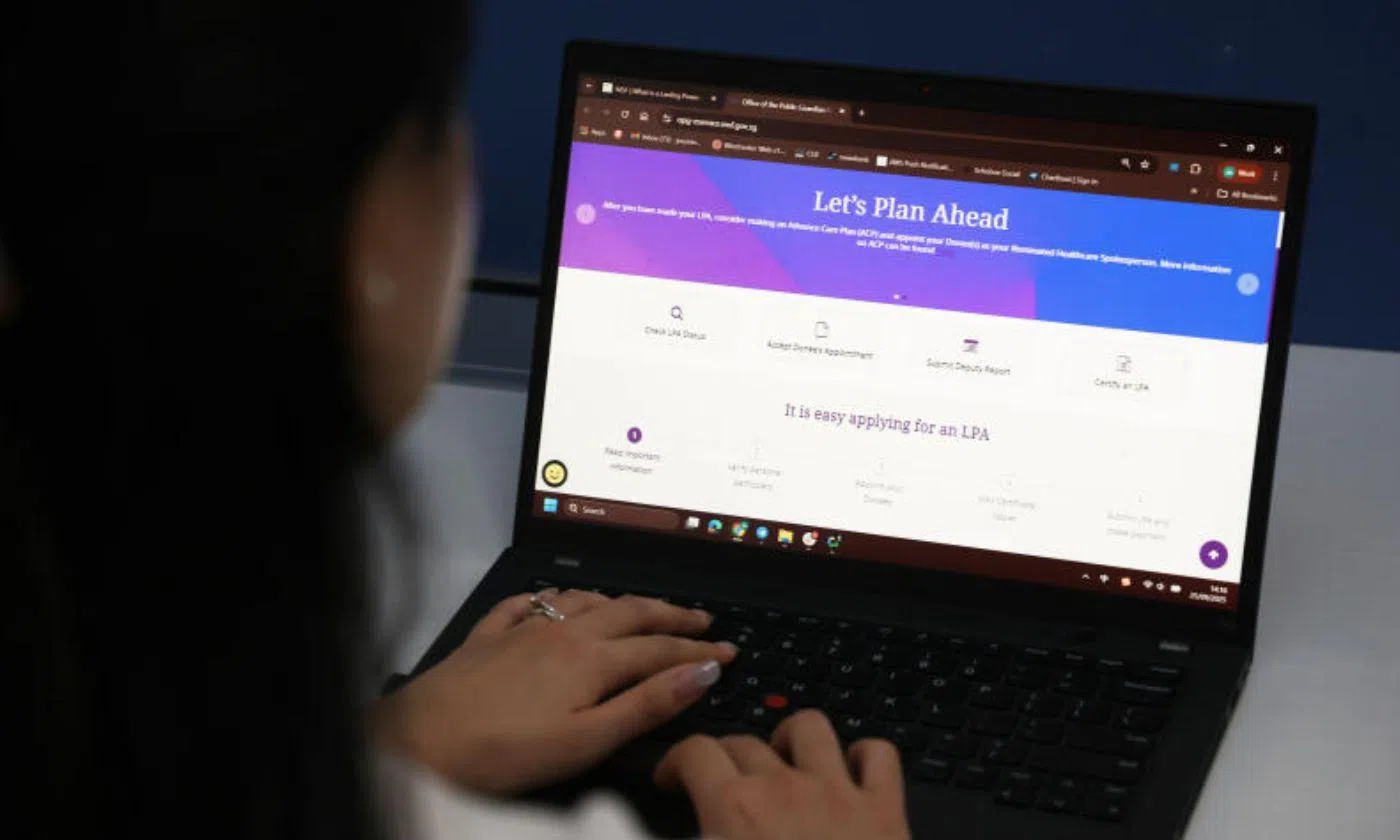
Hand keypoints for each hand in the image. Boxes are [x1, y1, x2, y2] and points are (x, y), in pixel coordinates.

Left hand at [373, 589, 737, 794]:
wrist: (418, 742)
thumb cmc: (499, 753)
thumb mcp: (587, 741)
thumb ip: (646, 705)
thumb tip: (700, 674)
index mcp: (590, 659)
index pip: (660, 650)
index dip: (699, 652)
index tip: (727, 652)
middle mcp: (561, 633)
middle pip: (630, 613)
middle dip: (671, 616)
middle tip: (702, 619)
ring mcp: (522, 630)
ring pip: (585, 602)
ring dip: (621, 602)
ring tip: (641, 606)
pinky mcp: (487, 639)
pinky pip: (528, 604)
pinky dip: (553, 599)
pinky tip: (553, 601)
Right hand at [655, 710, 909, 839]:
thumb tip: (624, 834)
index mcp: (734, 810)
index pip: (695, 751)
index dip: (676, 760)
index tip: (672, 778)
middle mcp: (785, 788)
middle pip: (745, 741)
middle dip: (726, 757)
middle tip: (720, 784)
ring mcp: (839, 793)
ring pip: (811, 726)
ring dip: (791, 736)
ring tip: (782, 759)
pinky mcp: (886, 810)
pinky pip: (879, 754)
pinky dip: (864, 754)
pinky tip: (851, 772)